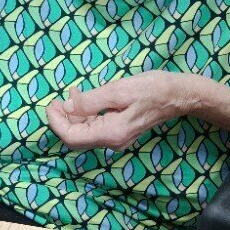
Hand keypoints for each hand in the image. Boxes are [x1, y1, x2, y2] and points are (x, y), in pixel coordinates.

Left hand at [46, 72, 200, 149]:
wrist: (179, 95)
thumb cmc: (152, 89)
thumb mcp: (118, 90)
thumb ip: (91, 101)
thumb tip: (67, 107)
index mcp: (111, 133)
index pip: (72, 137)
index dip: (56, 122)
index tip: (50, 104)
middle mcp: (112, 141)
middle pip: (76, 137)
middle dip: (62, 119)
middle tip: (56, 99)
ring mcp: (116, 137)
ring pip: (84, 132)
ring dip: (73, 115)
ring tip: (71, 93)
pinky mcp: (119, 130)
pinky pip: (95, 126)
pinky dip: (85, 114)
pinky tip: (83, 98)